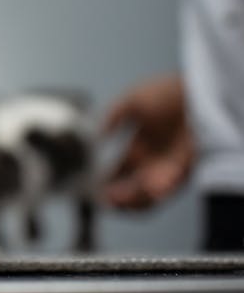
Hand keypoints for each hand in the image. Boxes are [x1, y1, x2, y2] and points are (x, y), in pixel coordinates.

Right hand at [101, 74, 194, 209]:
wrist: (199, 92)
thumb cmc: (169, 93)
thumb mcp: (132, 101)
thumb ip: (112, 117)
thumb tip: (95, 134)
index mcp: (138, 147)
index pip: (117, 172)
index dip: (104, 182)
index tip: (92, 187)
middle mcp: (152, 162)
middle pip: (129, 190)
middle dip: (115, 198)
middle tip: (105, 199)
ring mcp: (167, 169)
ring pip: (146, 195)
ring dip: (132, 200)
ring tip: (120, 199)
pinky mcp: (184, 172)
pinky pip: (166, 188)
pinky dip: (156, 191)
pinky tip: (148, 187)